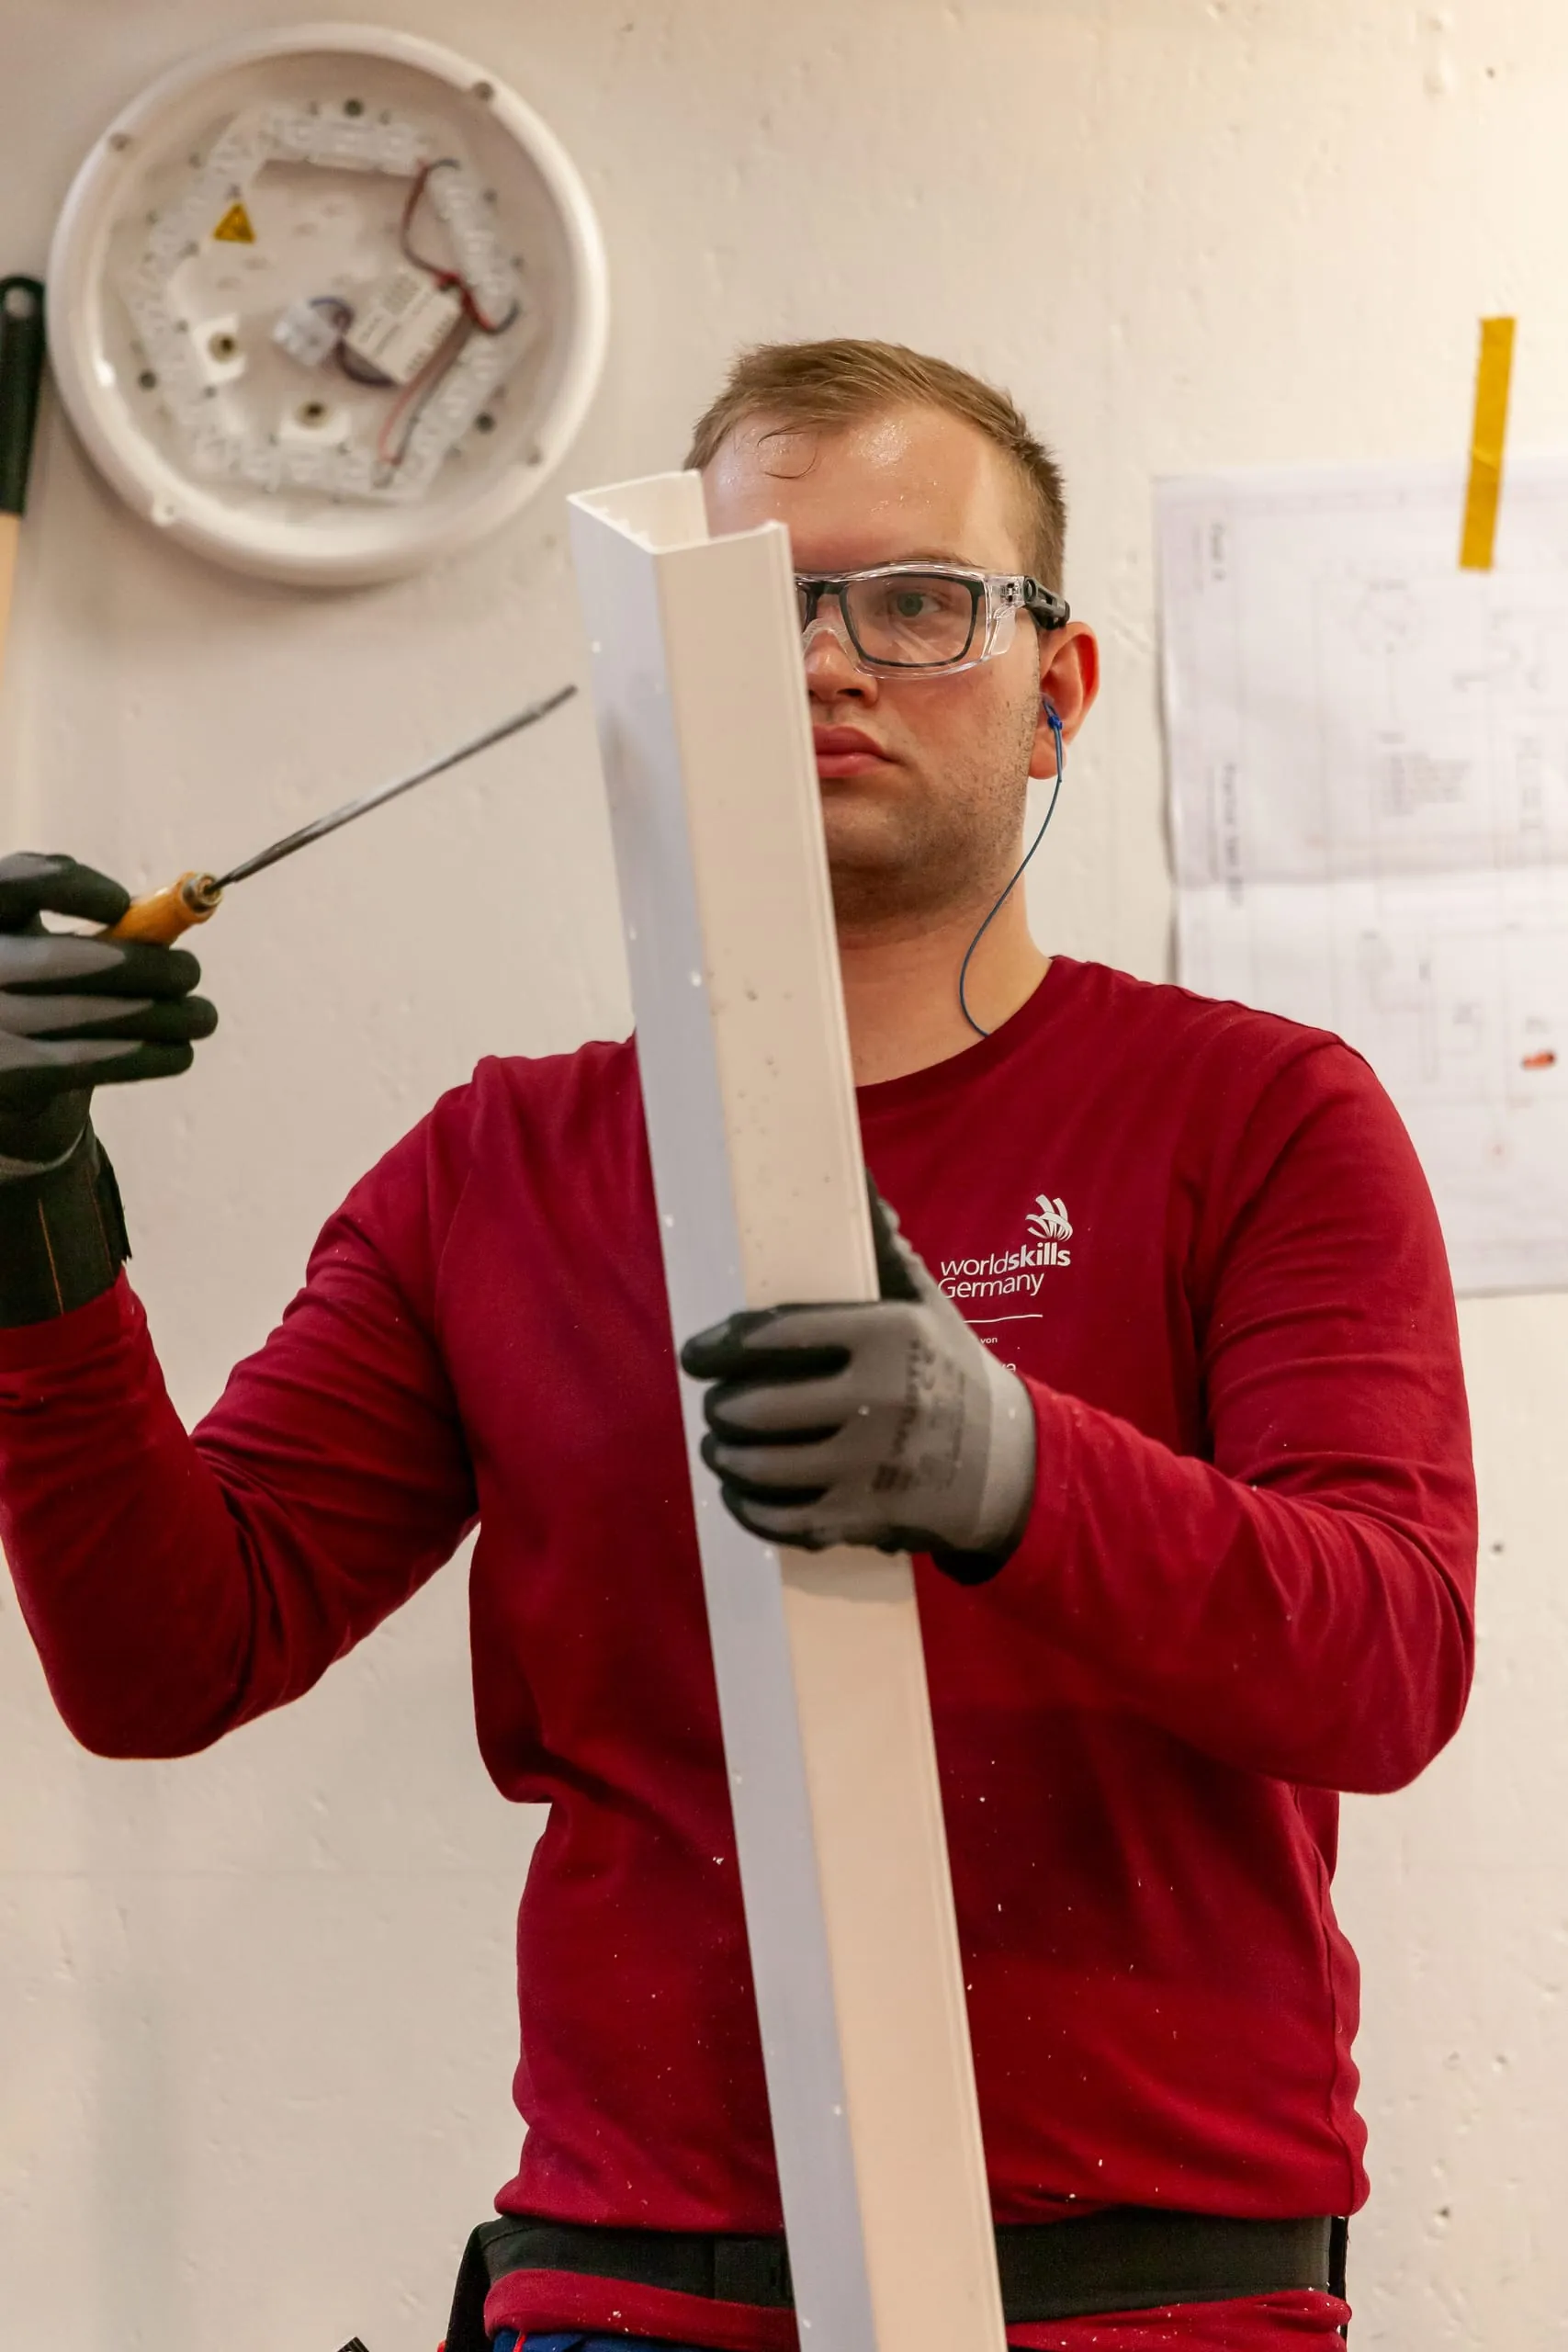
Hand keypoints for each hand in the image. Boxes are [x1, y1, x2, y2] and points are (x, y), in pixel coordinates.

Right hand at [0, 853, 216, 1173]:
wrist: (9, 1067)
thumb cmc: (46, 986)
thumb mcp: (52, 940)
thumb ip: (99, 925)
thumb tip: (174, 913)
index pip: (13, 883)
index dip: (67, 886)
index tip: (122, 902)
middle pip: (58, 959)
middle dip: (139, 966)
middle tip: (191, 970)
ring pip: (83, 1016)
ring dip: (159, 1016)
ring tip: (203, 1017)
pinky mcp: (8, 1075)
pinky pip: (86, 1062)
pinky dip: (143, 1057)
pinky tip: (179, 1053)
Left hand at [679, 1184, 1036, 1580]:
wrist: (1003, 1463)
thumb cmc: (951, 1370)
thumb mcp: (926, 1305)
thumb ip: (883, 1251)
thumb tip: (861, 1181)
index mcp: (887, 1335)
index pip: (776, 1335)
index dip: (721, 1346)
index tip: (696, 1353)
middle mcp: (878, 1398)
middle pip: (757, 1407)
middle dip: (720, 1408)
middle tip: (713, 1404)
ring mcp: (869, 1464)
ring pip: (760, 1464)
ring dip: (724, 1455)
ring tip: (719, 1445)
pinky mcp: (863, 1516)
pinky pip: (781, 1518)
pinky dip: (747, 1507)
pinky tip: (738, 1491)